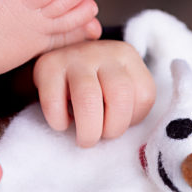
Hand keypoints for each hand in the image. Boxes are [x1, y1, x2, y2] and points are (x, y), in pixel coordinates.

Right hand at [33, 40, 155, 146]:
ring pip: (88, 99)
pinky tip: (63, 123)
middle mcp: (104, 52)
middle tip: (100, 137)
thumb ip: (130, 104)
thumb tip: (131, 136)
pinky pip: (55, 102)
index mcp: (128, 57)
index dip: (133, 119)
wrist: (55, 62)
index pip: (144, 95)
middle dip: (112, 128)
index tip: (118, 122)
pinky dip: (59, 121)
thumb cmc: (94, 86)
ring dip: (89, 130)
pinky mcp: (47, 65)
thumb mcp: (118, 89)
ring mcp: (74, 56)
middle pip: (119, 95)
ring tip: (85, 139)